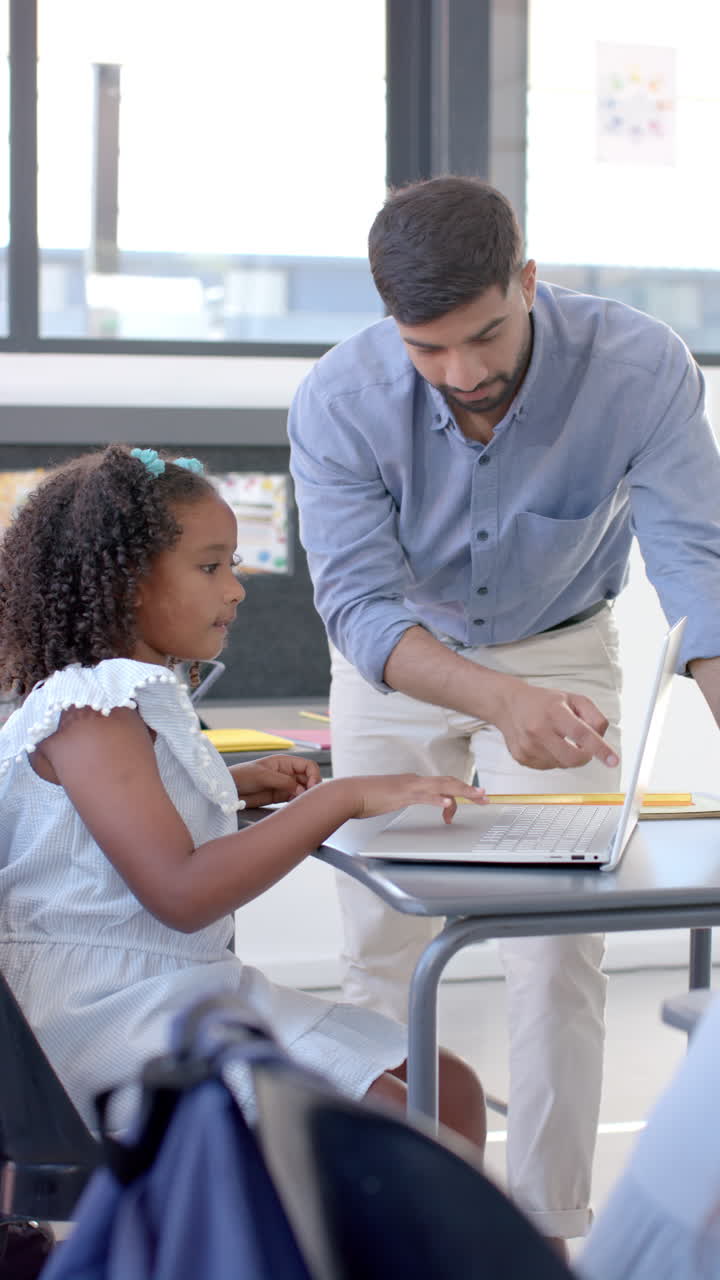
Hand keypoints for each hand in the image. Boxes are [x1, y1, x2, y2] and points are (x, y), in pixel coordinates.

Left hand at [230, 755, 322, 806]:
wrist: (228, 790)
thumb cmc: (242, 776)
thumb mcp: (263, 775)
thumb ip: (283, 781)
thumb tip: (301, 790)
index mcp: (284, 762)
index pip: (308, 766)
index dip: (314, 775)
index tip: (311, 787)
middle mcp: (286, 773)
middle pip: (308, 778)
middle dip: (311, 787)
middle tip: (307, 797)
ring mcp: (283, 785)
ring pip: (303, 790)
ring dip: (304, 796)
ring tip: (300, 803)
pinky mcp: (279, 797)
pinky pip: (294, 799)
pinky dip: (297, 803)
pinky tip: (294, 806)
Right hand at [351, 774, 485, 823]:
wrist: (349, 793)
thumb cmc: (366, 797)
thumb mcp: (390, 798)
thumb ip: (402, 798)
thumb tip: (409, 800)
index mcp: (413, 782)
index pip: (442, 784)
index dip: (459, 789)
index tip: (472, 798)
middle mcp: (414, 781)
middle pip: (448, 782)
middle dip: (468, 789)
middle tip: (486, 797)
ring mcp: (409, 787)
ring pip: (442, 786)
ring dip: (462, 792)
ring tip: (478, 797)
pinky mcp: (401, 795)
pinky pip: (424, 797)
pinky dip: (439, 799)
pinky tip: (449, 804)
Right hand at [490, 675, 618, 769]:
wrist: (509, 705)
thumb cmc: (543, 702)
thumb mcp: (574, 699)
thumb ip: (594, 716)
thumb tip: (601, 738)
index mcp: (553, 711)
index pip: (581, 733)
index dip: (600, 748)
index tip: (613, 760)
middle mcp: (538, 730)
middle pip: (572, 757)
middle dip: (585, 756)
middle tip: (584, 747)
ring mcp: (528, 746)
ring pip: (562, 764)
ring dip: (567, 755)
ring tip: (557, 737)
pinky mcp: (522, 758)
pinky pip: (549, 767)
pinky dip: (554, 758)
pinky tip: (546, 744)